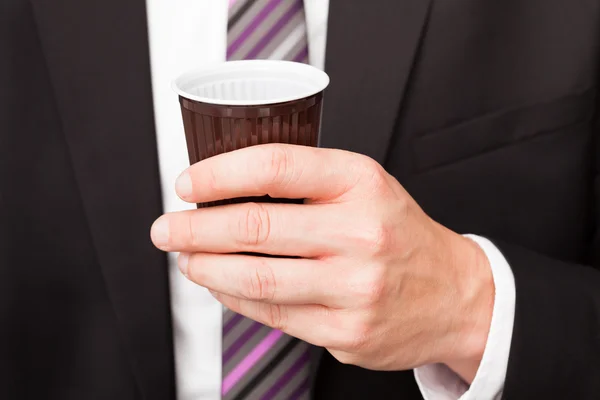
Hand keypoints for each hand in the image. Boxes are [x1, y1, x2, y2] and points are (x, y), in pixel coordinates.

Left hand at [150, 144, 493, 380]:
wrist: (455, 294)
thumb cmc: (400, 233)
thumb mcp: (366, 186)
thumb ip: (305, 183)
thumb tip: (229, 190)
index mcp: (361, 184)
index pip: (274, 167)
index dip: (218, 174)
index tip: (188, 183)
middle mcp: (359, 233)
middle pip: (254, 227)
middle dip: (195, 228)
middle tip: (168, 228)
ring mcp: (353, 287)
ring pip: (256, 278)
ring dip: (207, 268)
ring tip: (187, 258)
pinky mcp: (346, 331)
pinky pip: (273, 314)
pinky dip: (235, 298)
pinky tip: (221, 285)